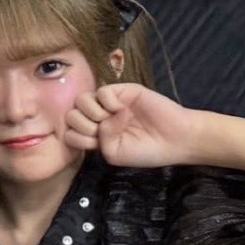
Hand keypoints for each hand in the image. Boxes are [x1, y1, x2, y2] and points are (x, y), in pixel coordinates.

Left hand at [65, 83, 204, 167]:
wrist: (175, 140)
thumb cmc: (145, 150)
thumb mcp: (115, 154)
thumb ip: (100, 139)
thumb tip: (102, 118)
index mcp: (95, 134)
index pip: (69, 132)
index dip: (78, 138)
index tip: (95, 145)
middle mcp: (99, 117)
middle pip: (70, 115)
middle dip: (84, 126)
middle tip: (101, 132)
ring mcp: (110, 103)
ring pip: (81, 100)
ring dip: (92, 113)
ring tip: (110, 120)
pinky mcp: (124, 91)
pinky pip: (102, 90)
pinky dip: (108, 102)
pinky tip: (122, 110)